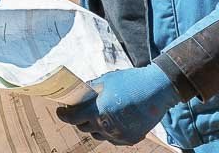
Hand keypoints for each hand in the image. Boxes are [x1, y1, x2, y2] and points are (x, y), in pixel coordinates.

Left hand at [55, 64, 179, 145]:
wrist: (157, 90)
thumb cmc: (131, 82)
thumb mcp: (107, 80)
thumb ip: (91, 89)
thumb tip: (78, 93)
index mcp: (97, 110)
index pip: (72, 118)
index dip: (64, 115)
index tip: (60, 111)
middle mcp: (106, 125)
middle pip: (83, 127)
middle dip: (79, 119)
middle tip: (79, 111)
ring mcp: (118, 135)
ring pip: (97, 135)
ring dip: (94, 126)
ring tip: (97, 115)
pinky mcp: (129, 139)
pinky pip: (112, 139)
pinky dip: (109, 131)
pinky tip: (112, 121)